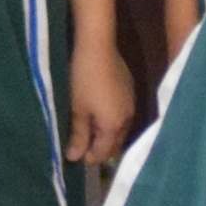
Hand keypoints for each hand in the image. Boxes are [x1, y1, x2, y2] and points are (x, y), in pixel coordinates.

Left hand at [67, 28, 136, 170]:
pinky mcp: (130, 91)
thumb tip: (75, 158)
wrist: (98, 47)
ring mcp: (132, 104)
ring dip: (106, 134)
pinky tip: (98, 113)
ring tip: (88, 130)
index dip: (89, 157)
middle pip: (115, 143)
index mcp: (114, 126)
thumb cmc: (83, 79)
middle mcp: (128, 118)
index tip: (74, 156)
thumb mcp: (77, 109)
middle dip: (99, 148)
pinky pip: (122, 115)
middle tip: (80, 146)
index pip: (104, 152)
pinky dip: (111, 120)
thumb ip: (79, 136)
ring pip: (120, 129)